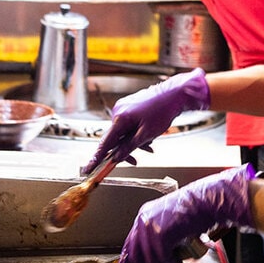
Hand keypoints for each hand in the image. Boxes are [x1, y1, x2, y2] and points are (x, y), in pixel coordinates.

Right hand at [81, 68, 209, 173]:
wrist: (175, 94)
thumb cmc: (162, 111)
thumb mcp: (146, 134)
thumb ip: (129, 147)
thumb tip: (116, 158)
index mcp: (120, 118)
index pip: (105, 143)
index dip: (97, 158)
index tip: (88, 168)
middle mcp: (118, 112)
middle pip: (115, 138)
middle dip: (125, 150)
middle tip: (134, 161)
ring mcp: (124, 108)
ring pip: (124, 132)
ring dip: (134, 142)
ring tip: (149, 146)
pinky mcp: (131, 106)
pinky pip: (129, 124)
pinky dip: (136, 133)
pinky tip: (148, 139)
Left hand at [113, 164, 255, 262]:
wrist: (208, 200)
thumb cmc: (197, 211)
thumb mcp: (173, 224)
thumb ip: (163, 239)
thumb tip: (160, 261)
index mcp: (145, 216)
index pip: (130, 244)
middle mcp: (144, 220)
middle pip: (137, 255)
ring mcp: (150, 226)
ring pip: (150, 260)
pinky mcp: (161, 233)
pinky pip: (163, 259)